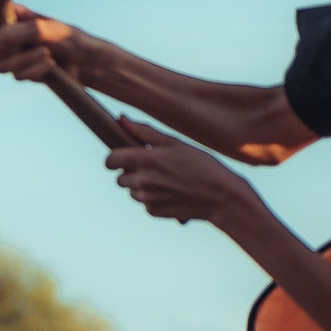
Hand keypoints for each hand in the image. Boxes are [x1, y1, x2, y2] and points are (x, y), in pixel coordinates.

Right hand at [0, 7, 111, 85]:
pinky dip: (34, 71)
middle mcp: (9, 38)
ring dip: (26, 61)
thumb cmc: (65, 38)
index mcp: (11, 19)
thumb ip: (8, 36)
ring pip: (2, 67)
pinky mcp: (23, 72)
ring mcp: (14, 56)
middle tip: (26, 47)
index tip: (6, 39)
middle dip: (9, 52)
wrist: (86, 60)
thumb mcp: (37, 30)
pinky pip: (17, 76)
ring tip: (47, 54)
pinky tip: (50, 64)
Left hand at [105, 119, 257, 226]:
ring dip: (142, 186)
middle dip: (131, 172)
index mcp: (145, 159)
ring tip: (166, 180)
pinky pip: (144, 204)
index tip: (123, 157)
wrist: (220, 197)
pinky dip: (153, 199)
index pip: (109, 160)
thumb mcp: (176, 143)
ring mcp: (146, 198)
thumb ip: (145, 132)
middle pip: (119, 178)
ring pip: (131, 191)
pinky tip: (171, 193)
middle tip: (154, 168)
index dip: (115, 158)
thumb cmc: (202, 165)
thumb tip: (121, 119)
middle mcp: (142, 180)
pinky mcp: (153, 211)